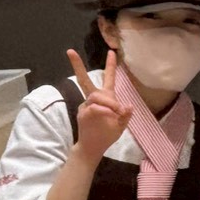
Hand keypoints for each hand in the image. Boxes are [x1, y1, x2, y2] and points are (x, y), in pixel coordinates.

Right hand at [66, 49, 131, 163]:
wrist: (93, 148)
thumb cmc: (107, 135)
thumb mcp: (121, 125)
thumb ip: (125, 115)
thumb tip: (128, 106)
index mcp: (106, 99)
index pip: (108, 80)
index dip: (110, 66)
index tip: (111, 52)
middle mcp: (94, 99)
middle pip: (85, 80)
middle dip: (78, 66)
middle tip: (70, 51)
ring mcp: (86, 106)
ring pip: (96, 95)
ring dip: (108, 102)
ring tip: (116, 112)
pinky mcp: (83, 113)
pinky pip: (94, 107)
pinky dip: (103, 110)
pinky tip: (110, 114)